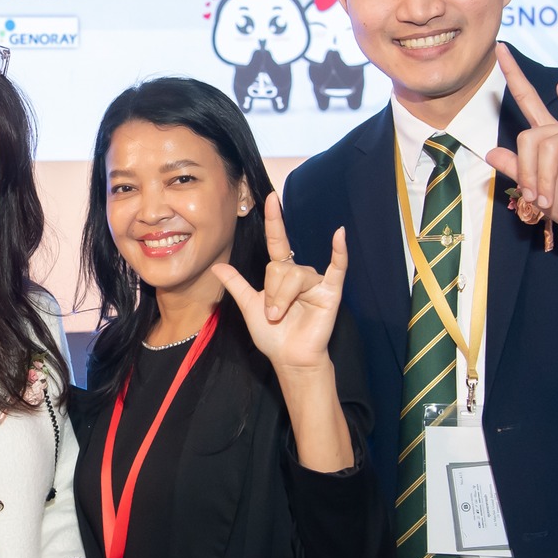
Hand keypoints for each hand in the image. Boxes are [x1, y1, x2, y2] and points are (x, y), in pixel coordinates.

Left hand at [211, 194, 348, 375]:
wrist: (289, 359)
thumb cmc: (272, 336)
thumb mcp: (249, 307)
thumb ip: (236, 284)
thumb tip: (217, 264)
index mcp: (281, 274)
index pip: (277, 241)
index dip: (274, 221)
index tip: (270, 198)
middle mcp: (299, 273)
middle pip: (279, 267)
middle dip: (271, 293)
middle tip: (272, 315)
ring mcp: (316, 282)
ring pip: (294, 275)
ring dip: (282, 298)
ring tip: (281, 316)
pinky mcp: (331, 292)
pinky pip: (337, 267)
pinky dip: (339, 251)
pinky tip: (340, 234)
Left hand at [486, 44, 557, 257]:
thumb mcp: (536, 188)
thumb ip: (516, 168)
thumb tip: (490, 151)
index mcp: (548, 137)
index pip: (527, 100)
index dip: (513, 76)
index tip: (500, 49)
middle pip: (529, 134)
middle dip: (524, 168)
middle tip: (529, 196)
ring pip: (544, 144)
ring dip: (541, 176)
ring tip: (546, 200)